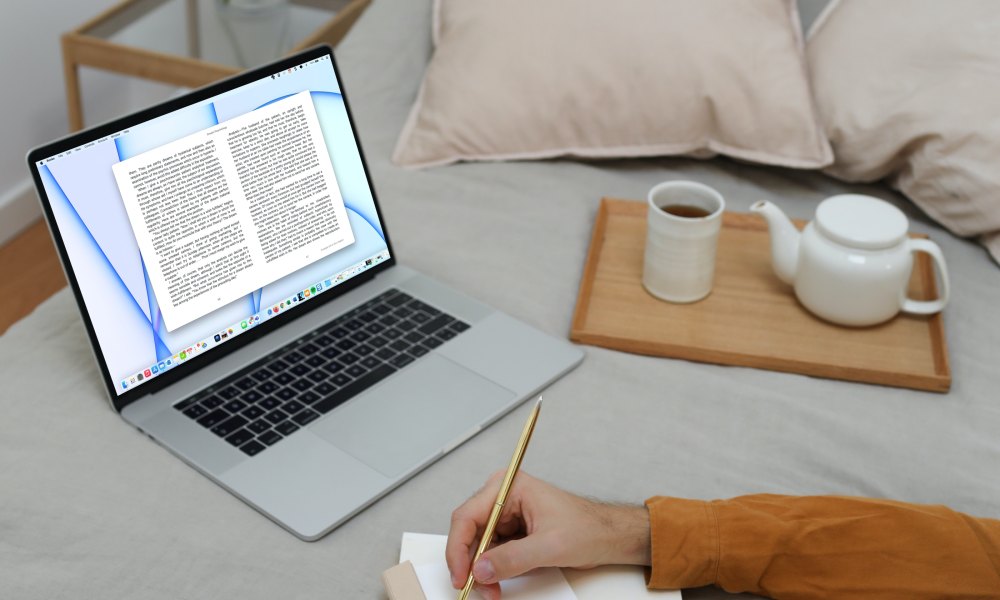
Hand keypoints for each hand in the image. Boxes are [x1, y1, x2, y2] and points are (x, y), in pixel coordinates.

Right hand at [446, 472, 650, 599]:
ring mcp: (505, 514)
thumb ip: (513, 559)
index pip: (467, 516)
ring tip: (491, 589)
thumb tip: (481, 569)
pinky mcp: (511, 531)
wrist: (607, 537)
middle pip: (468, 531)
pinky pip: (490, 551)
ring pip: (477, 545)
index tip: (461, 575)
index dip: (458, 548)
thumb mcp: (550, 546)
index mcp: (509, 487)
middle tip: (475, 587)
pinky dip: (490, 570)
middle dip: (470, 563)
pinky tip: (497, 582)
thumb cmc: (588, 528)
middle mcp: (502, 496)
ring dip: (481, 570)